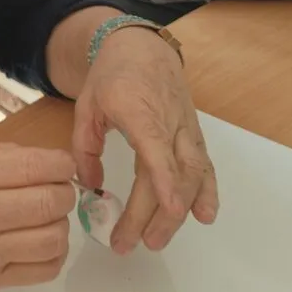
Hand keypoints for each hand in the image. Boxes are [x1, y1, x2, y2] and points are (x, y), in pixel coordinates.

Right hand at [0, 144, 76, 290]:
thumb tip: (47, 161)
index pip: (32, 168)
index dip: (61, 163)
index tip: (62, 163)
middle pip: (48, 203)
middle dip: (65, 191)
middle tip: (57, 187)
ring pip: (52, 238)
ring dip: (60, 222)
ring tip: (46, 215)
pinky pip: (43, 270)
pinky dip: (54, 253)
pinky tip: (41, 239)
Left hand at [73, 28, 217, 254]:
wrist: (142, 48)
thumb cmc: (112, 76)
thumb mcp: (86, 106)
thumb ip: (85, 147)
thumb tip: (91, 187)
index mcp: (139, 111)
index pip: (157, 148)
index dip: (166, 178)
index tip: (171, 207)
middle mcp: (169, 121)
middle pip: (174, 171)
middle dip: (157, 212)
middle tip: (134, 243)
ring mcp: (185, 128)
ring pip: (193, 173)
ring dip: (180, 210)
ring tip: (159, 240)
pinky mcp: (193, 134)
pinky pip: (204, 165)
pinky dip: (207, 190)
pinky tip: (204, 215)